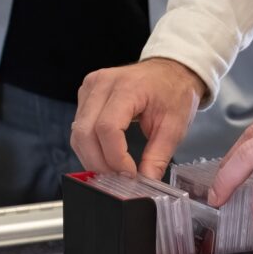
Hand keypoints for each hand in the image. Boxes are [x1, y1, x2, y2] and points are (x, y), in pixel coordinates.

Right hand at [71, 58, 205, 178]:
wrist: (169, 71)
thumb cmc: (173, 93)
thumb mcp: (174, 126)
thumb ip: (158, 156)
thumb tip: (146, 182)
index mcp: (127, 87)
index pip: (107, 127)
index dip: (115, 157)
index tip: (130, 174)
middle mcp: (102, 84)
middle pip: (85, 133)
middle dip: (100, 163)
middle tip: (119, 180)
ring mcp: (90, 88)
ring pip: (78, 133)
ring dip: (92, 158)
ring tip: (113, 171)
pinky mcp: (85, 95)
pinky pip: (78, 128)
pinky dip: (89, 148)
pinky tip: (105, 157)